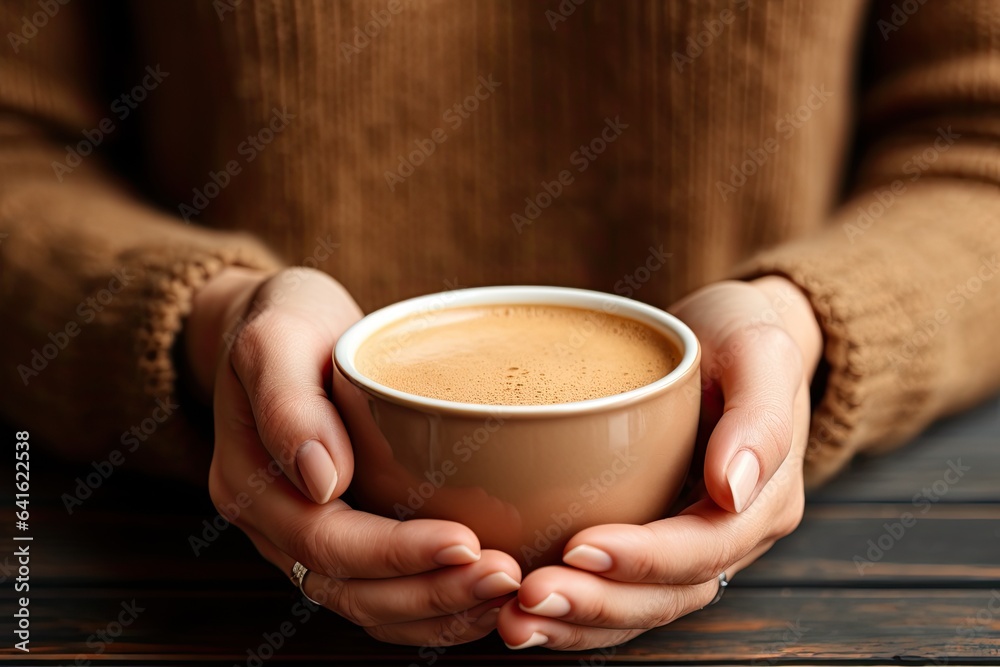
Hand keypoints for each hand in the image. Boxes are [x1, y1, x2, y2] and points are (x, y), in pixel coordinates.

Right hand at [186, 267, 520, 644]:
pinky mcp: (345, 531)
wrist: (282, 320)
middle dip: (433, 593)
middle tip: (506, 576)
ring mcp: (309, 535)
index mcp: (251, 485)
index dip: (397, 554)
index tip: (467, 542)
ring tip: (505, 594)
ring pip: (371, 605)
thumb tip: (322, 481)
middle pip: (353, 591)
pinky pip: (384, 591)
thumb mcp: (274, 338)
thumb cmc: (283, 320)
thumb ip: (287, 405)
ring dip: (439, 611)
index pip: (327, 542)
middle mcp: (277, 525)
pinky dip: (432, 606)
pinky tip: (481, 595)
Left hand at [497, 276, 822, 649]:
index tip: (580, 547)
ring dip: (578, 623)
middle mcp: (729, 535)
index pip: (705, 548)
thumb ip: (760, 420)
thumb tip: (732, 488)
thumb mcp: (761, 351)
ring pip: (639, 608)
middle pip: (667, 595)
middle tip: (529, 596)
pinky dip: (574, 612)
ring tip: (514, 621)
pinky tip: (521, 610)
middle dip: (598, 604)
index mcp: (764, 499)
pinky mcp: (651, 538)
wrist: (722, 335)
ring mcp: (690, 544)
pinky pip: (618, 592)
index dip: (644, 558)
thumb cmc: (740, 335)